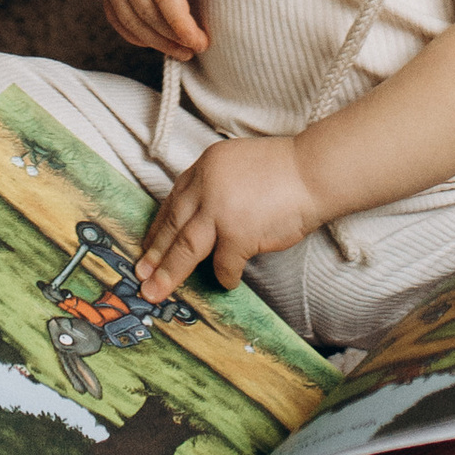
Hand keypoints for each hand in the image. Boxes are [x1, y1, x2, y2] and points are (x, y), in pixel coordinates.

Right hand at [93, 0, 210, 57]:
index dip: (182, 25)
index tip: (201, 40)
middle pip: (147, 14)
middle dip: (173, 38)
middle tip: (197, 48)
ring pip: (131, 21)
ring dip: (156, 42)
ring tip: (181, 51)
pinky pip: (116, 18)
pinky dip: (135, 35)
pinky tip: (155, 41)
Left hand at [139, 132, 318, 295]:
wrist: (313, 172)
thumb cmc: (285, 170)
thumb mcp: (238, 163)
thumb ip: (217, 185)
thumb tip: (200, 218)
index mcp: (205, 166)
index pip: (174, 200)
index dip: (160, 226)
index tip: (149, 243)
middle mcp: (206, 186)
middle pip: (173, 225)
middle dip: (155, 254)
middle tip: (140, 274)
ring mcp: (220, 210)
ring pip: (186, 247)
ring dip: (169, 272)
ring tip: (155, 291)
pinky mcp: (237, 233)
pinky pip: (223, 265)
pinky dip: (224, 276)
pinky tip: (226, 282)